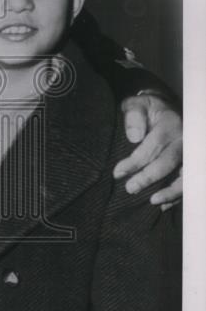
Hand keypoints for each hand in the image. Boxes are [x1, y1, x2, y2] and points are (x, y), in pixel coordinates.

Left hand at [114, 94, 181, 208]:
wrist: (167, 110)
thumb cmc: (147, 110)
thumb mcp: (137, 105)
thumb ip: (133, 116)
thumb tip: (134, 137)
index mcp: (169, 125)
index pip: (152, 146)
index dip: (135, 162)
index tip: (117, 173)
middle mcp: (184, 140)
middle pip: (168, 162)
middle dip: (148, 178)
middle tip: (130, 188)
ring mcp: (190, 153)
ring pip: (185, 175)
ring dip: (170, 191)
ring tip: (153, 201)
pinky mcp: (192, 164)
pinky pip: (189, 181)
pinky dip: (178, 195)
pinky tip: (165, 205)